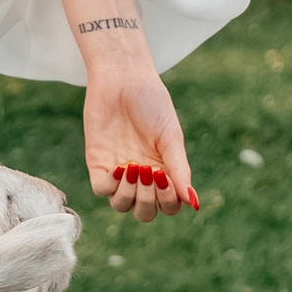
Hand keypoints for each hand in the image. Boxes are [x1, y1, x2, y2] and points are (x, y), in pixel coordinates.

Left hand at [82, 48, 196, 220]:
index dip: (168, 202)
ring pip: (122, 206)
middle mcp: (142, 177)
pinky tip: (119, 166)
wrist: (122, 79)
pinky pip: (101, 190)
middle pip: (145, 212)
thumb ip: (180, 170)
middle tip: (150, 172)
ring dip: (130, 194)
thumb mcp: (171, 137)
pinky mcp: (98, 163)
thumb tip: (193, 203)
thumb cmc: (152, 103)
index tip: (166, 176)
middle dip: (149, 200)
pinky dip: (111, 185)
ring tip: (135, 168)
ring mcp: (119, 171)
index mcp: (164, 171)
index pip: (169, 206)